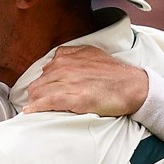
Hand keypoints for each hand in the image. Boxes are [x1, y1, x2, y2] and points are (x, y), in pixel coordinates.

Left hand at [23, 46, 148, 116]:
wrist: (134, 85)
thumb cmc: (115, 72)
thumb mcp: (91, 52)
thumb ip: (70, 54)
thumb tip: (52, 62)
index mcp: (66, 57)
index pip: (43, 73)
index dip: (41, 84)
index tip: (39, 93)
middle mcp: (64, 67)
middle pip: (38, 84)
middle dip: (35, 94)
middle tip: (35, 104)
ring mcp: (69, 82)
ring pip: (40, 93)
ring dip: (34, 102)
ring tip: (33, 109)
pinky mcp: (75, 97)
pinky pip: (48, 102)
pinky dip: (37, 107)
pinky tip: (30, 111)